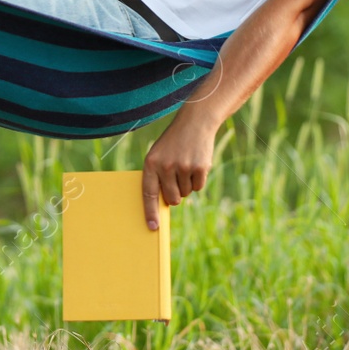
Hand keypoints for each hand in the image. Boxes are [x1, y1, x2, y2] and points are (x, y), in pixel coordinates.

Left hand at [141, 108, 218, 230]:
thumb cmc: (173, 143)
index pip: (148, 193)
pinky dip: (198, 180)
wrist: (195, 123)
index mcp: (151, 163)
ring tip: (186, 164)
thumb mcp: (159, 155)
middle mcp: (166, 166)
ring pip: (186, 193)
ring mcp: (184, 167)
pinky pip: (198, 187)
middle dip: (175, 195)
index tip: (152, 227)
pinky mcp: (200, 168)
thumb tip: (163, 204)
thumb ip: (158, 177)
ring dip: (187, 184)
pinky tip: (196, 164)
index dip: (150, 212)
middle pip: (172, 198)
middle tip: (177, 179)